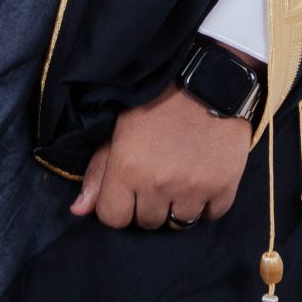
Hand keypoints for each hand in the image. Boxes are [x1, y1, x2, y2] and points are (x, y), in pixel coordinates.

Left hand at [71, 78, 251, 229]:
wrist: (210, 79)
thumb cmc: (159, 100)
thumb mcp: (120, 128)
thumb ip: (98, 170)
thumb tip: (79, 211)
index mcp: (127, 169)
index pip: (113, 218)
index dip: (119, 205)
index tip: (129, 190)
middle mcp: (158, 184)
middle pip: (147, 223)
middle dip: (149, 205)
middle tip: (159, 177)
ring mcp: (193, 189)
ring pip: (179, 223)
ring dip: (177, 206)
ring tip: (181, 180)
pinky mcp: (223, 187)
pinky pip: (211, 215)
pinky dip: (207, 203)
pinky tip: (204, 180)